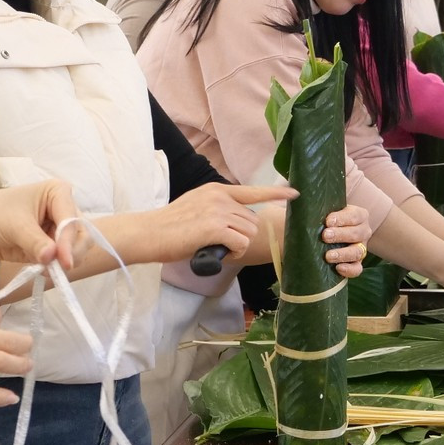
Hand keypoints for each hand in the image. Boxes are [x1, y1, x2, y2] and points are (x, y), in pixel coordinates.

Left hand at [0, 180, 82, 273]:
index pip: (72, 219)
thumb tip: (53, 258)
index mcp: (57, 193)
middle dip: (72, 253)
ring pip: (76, 250)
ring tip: (44, 269)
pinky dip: (55, 268)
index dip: (70, 241)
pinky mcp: (52, 247)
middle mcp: (63, 209)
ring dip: (64, 262)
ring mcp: (58, 229)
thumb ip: (35, 242)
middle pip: (82, 235)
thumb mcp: (14, 226)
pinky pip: (62, 260)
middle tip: (57, 268)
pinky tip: (41, 270)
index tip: (64, 261)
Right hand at [122, 183, 296, 265]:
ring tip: (219, 250)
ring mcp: (218, 210)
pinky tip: (220, 254)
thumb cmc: (170, 227)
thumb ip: (217, 209)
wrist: (149, 233)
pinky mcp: (214, 227)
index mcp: (216, 190)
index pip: (252, 191)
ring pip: (249, 232)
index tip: (294, 194)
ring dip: (239, 247)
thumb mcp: (196, 207)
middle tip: (223, 246)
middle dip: (243, 237)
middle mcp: (220, 196)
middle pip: (252, 220)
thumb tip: (235, 222)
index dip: (274, 194)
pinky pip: (241, 243)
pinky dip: (235, 253)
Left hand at [320, 205, 372, 278]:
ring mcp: (360, 249)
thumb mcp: (323, 208)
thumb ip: (315, 202)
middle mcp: (363, 231)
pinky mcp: (355, 263)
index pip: (355, 216)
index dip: (343, 218)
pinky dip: (349, 270)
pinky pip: (357, 269)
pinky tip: (337, 268)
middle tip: (325, 236)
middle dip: (341, 235)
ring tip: (328, 255)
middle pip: (357, 233)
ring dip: (343, 254)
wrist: (322, 237)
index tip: (327, 220)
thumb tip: (295, 193)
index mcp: (358, 215)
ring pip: (358, 252)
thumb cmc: (323, 219)